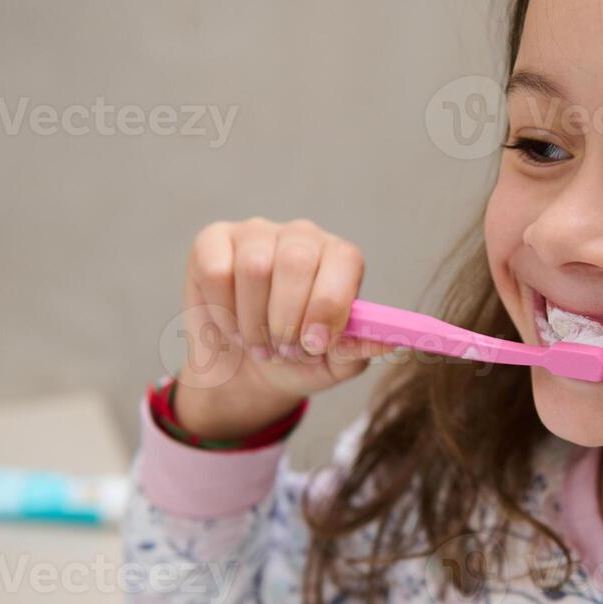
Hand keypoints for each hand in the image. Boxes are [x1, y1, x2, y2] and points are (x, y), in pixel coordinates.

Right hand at [171, 218, 397, 439]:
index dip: (328, 305)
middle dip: (287, 319)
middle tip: (283, 350)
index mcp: (340, 259)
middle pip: (297, 261)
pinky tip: (231, 326)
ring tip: (259, 344)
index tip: (314, 344)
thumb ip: (358, 350)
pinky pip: (217, 271)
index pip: (343, 261)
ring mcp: (256, 233)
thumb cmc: (297, 359)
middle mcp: (302, 236)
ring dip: (254, 322)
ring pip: (254, 268)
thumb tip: (389, 341)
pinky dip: (223, 312)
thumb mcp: (332, 364)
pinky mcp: (214, 241)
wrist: (245, 370)